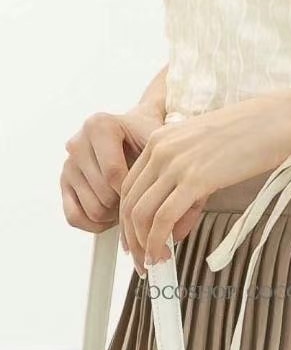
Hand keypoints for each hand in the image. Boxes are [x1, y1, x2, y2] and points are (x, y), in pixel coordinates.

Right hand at [61, 105, 163, 239]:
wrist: (134, 131)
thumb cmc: (147, 135)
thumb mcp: (157, 137)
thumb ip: (160, 155)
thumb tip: (166, 189)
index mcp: (98, 125)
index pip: (113, 173)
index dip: (133, 191)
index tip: (149, 193)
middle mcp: (78, 142)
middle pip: (103, 194)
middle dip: (126, 204)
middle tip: (141, 198)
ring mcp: (68, 164)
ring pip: (92, 210)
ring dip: (115, 215)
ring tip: (130, 201)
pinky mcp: (63, 183)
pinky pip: (75, 217)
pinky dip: (96, 224)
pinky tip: (113, 213)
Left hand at [118, 90, 290, 276]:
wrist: (276, 121)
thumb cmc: (249, 134)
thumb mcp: (204, 155)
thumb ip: (184, 187)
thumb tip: (172, 227)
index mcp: (160, 139)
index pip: (129, 186)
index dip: (127, 219)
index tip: (135, 240)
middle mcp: (161, 149)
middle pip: (129, 202)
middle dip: (131, 238)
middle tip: (142, 261)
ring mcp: (176, 163)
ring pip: (141, 213)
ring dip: (143, 245)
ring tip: (153, 263)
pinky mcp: (195, 179)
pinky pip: (163, 218)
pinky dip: (157, 242)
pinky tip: (164, 254)